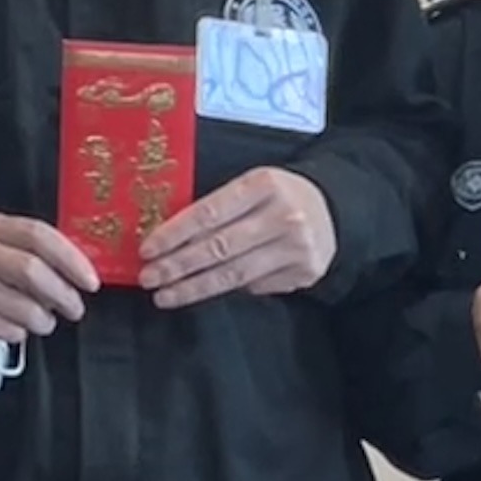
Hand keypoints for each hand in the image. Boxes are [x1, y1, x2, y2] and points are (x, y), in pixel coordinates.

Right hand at [0, 214, 97, 345]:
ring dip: (44, 320)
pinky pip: (9, 329)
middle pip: (32, 271)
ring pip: (24, 307)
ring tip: (44, 320)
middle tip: (76, 308)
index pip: (38, 235)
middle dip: (63, 294)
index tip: (92, 281)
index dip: (71, 259)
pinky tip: (15, 325)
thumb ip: (40, 252)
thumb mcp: (7, 248)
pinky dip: (21, 333)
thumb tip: (84, 272)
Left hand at [138, 168, 337, 308]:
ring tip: (164, 295)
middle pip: (218, 247)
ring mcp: (297, 248)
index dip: (174, 234)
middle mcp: (283, 217)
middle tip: (148, 278)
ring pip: (234, 274)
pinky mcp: (304, 273)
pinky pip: (255, 286)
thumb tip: (166, 237)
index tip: (147, 249)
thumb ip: (216, 206)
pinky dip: (227, 289)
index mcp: (263, 185)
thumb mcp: (251, 186)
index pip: (208, 213)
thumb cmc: (277, 196)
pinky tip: (205, 290)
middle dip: (177, 266)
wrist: (333, 209)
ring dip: (193, 288)